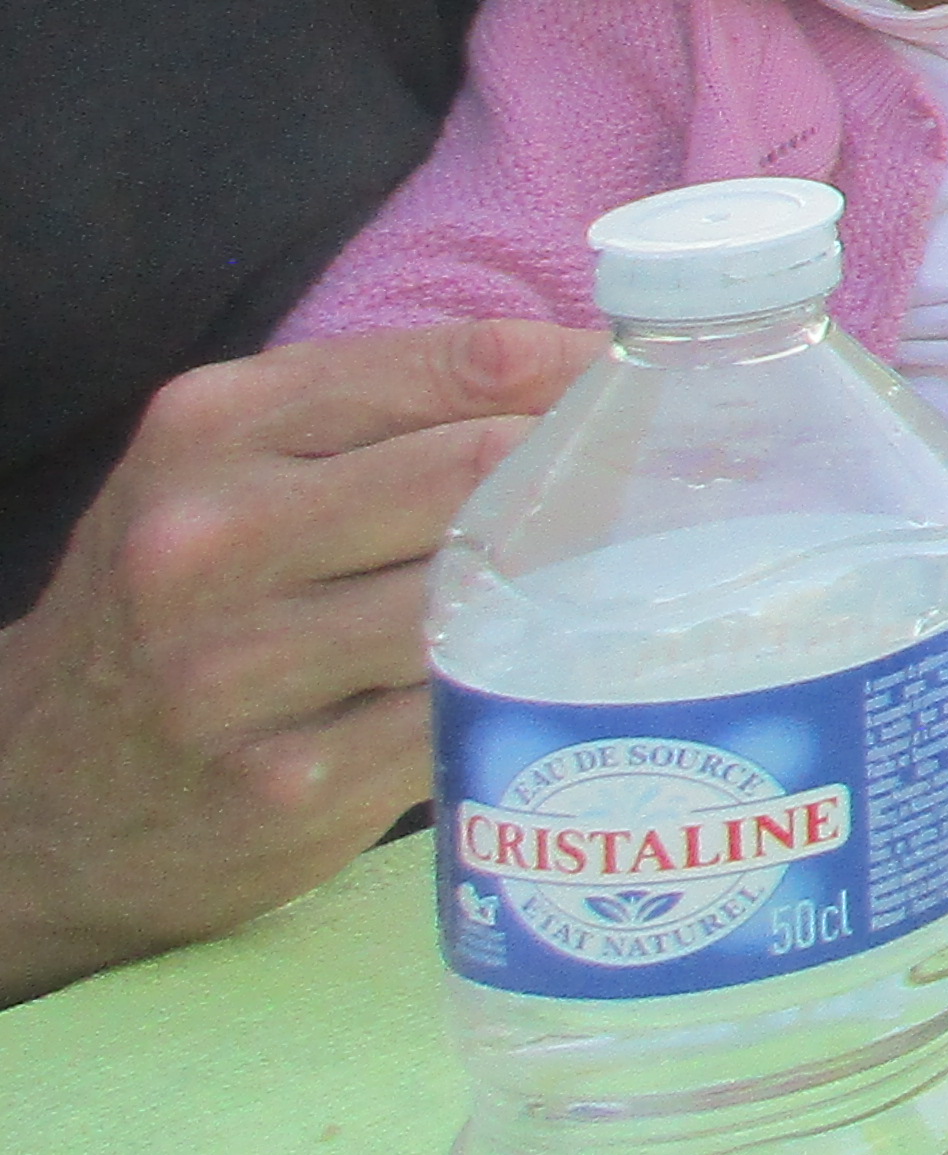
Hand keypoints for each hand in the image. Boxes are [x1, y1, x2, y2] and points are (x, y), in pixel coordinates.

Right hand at [0, 318, 600, 1000]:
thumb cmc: (179, 606)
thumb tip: (586, 366)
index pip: (458, 362)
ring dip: (573, 585)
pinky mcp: (286, 781)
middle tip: (675, 485)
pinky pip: (456, 711)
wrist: (39, 792)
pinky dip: (516, 688)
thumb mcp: (230, 473)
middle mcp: (211, 537)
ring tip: (637, 577)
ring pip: (475, 594)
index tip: (653, 390)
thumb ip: (380, 414)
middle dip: (594, 473)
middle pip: (478, 468)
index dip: (579, 374)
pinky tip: (550, 676)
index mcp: (214, 427)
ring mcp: (241, 667)